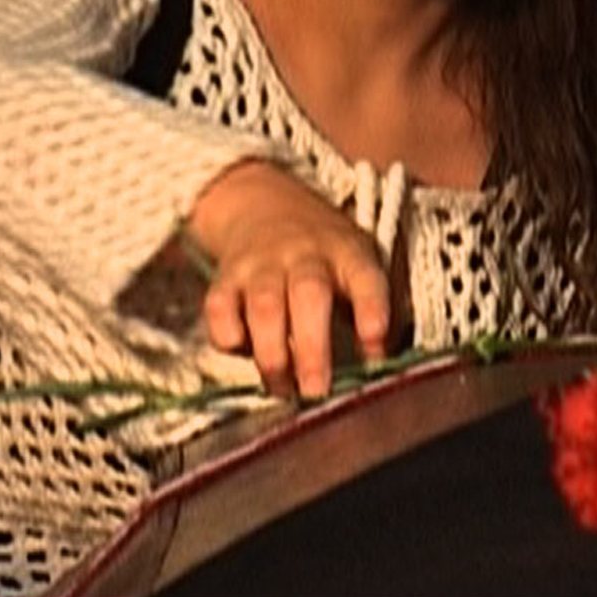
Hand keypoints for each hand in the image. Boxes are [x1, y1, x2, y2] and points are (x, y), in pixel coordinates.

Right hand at [188, 159, 393, 399]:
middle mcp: (304, 254)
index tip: (376, 339)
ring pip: (264, 307)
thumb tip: (377, 364)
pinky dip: (229, 338)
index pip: (366, 276)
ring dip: (273, 355)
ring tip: (284, 388)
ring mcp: (261, 265)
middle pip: (309, 294)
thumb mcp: (358, 264)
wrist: (263, 205)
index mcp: (347, 252)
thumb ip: (370, 311)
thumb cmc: (323, 255)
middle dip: (313, 348)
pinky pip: (219, 311)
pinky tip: (245, 352)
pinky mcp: (225, 279)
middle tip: (317, 390)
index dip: (373, 307)